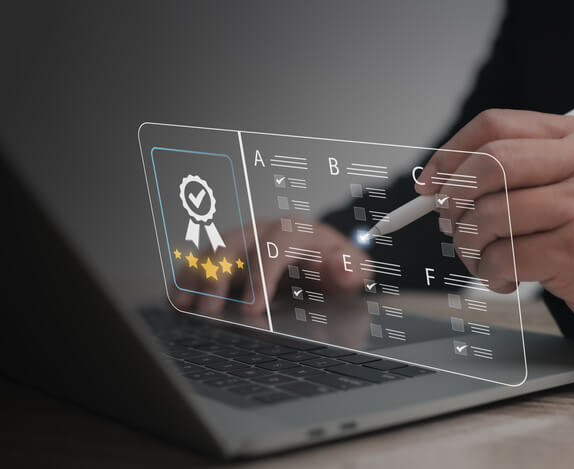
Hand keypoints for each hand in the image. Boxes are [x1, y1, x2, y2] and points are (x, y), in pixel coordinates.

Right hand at [172, 218, 366, 315]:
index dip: (261, 275)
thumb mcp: (354, 269)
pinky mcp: (230, 254)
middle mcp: (265, 231)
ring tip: (182, 303)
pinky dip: (187, 277)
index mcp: (298, 232)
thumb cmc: (337, 265)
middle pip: (236, 242)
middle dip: (218, 274)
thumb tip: (340, 264)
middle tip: (208, 309)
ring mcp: (244, 240)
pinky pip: (203, 260)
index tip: (252, 308)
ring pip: (213, 249)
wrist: (327, 257)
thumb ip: (352, 269)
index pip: (276, 245)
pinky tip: (176, 297)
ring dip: (195, 275)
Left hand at [417, 109, 573, 341]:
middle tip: (450, 224)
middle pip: (489, 165)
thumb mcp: (559, 182)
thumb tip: (434, 187)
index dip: (450, 154)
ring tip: (482, 259)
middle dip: (454, 199)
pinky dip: (488, 274)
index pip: (494, 126)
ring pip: (489, 217)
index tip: (429, 184)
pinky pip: (503, 258)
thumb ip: (504, 175)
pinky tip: (503, 278)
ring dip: (469, 246)